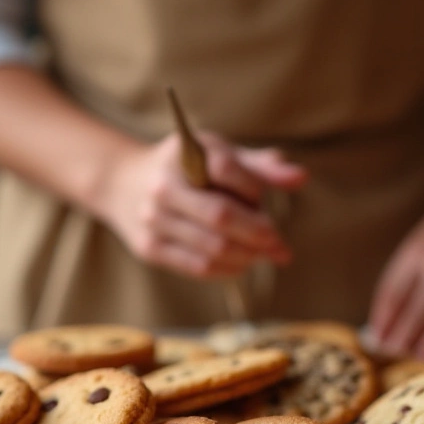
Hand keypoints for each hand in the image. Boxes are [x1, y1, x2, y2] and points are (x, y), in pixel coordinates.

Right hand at [96, 132, 306, 278]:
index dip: (253, 188)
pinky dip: (227, 270)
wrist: (121, 184)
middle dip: (259, 233)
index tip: (266, 203)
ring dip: (247, 256)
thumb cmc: (185, 168)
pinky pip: (197, 267)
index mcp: (183, 153)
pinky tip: (241, 264)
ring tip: (263, 256)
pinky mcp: (149, 247)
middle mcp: (164, 185)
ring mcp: (153, 219)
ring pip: (213, 247)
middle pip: (221, 215)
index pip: (226, 168)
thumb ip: (259, 167)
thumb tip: (301, 178)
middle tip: (279, 245)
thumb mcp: (218, 155)